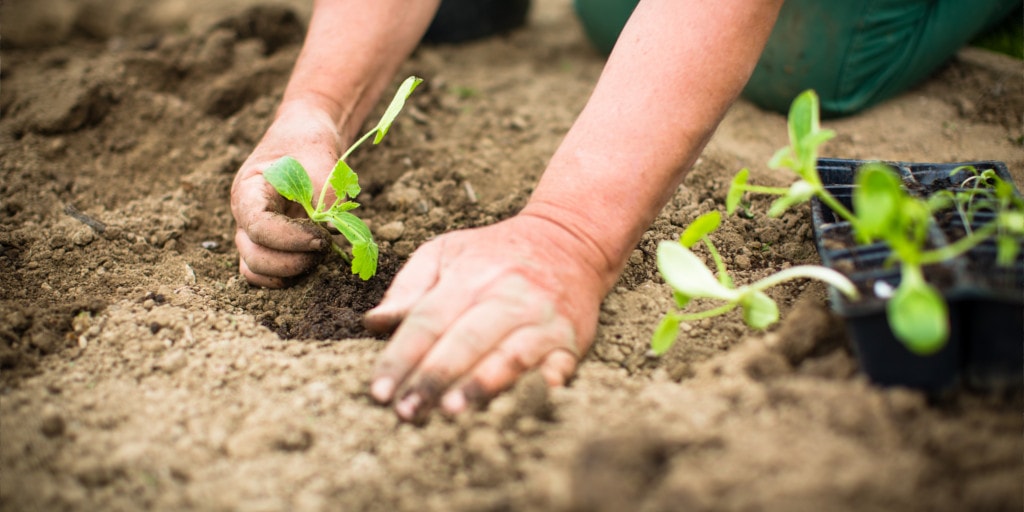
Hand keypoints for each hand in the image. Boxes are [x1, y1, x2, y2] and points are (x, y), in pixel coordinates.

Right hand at [231, 101, 342, 287]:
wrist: (303, 141)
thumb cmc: (309, 148)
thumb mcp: (323, 166)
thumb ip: (328, 200)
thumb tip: (335, 234)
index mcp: (248, 191)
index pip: (258, 227)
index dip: (290, 239)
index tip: (321, 237)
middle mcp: (243, 216)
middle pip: (253, 256)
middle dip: (293, 261)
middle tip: (325, 246)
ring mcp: (251, 233)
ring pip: (255, 269)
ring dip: (290, 271)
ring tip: (319, 253)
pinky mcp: (265, 245)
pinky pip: (264, 272)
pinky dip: (286, 276)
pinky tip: (312, 262)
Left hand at [364, 213, 612, 421]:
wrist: (569, 240)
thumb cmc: (495, 253)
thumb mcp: (447, 252)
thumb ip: (408, 287)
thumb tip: (373, 323)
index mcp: (470, 276)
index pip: (428, 320)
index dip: (401, 357)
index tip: (379, 391)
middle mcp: (506, 296)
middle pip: (465, 341)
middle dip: (434, 378)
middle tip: (407, 411)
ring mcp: (542, 319)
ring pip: (510, 356)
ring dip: (481, 385)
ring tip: (452, 411)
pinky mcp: (570, 340)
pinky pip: (556, 366)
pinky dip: (540, 386)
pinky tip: (520, 405)